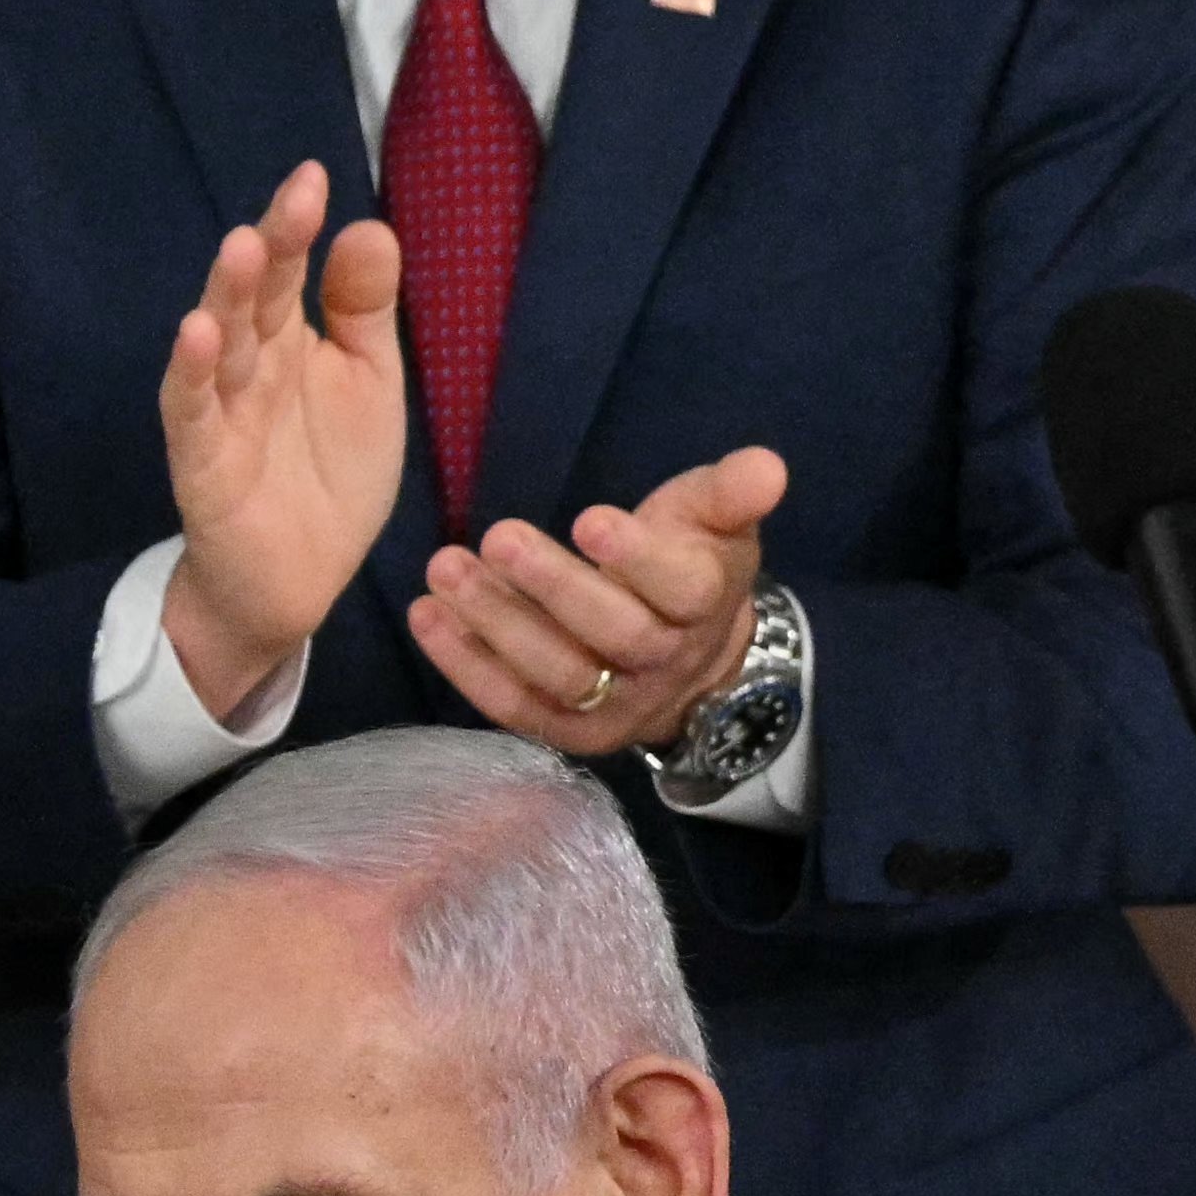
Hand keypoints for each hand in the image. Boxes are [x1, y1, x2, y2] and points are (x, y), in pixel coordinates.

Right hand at [156, 164, 410, 724]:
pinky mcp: (202, 464)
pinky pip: (191, 414)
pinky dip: (192, 376)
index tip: (314, 175)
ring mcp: (220, 411)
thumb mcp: (368, 384)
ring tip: (239, 247)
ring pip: (218, 345)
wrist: (298, 578)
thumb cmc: (330, 473)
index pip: (287, 271)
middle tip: (293, 201)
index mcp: (288, 338)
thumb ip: (365, 312)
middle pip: (252, 296)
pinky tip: (198, 335)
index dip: (296, 226)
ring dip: (225, 296)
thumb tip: (370, 227)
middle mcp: (249, 364)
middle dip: (268, 248)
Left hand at [412, 444, 794, 756]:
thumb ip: (731, 492)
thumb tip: (767, 466)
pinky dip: (468, 667)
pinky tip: (428, 618)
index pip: (680, 588)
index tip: (590, 521)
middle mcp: (664, 664)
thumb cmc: (691, 566)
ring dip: (497, 623)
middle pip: (614, 635)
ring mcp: (616, 706)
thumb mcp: (715, 520)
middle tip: (498, 537)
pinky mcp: (570, 729)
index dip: (638, 559)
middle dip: (554, 588)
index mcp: (704, 604)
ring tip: (445, 569)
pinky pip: (518, 706)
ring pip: (559, 673)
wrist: (692, 660)